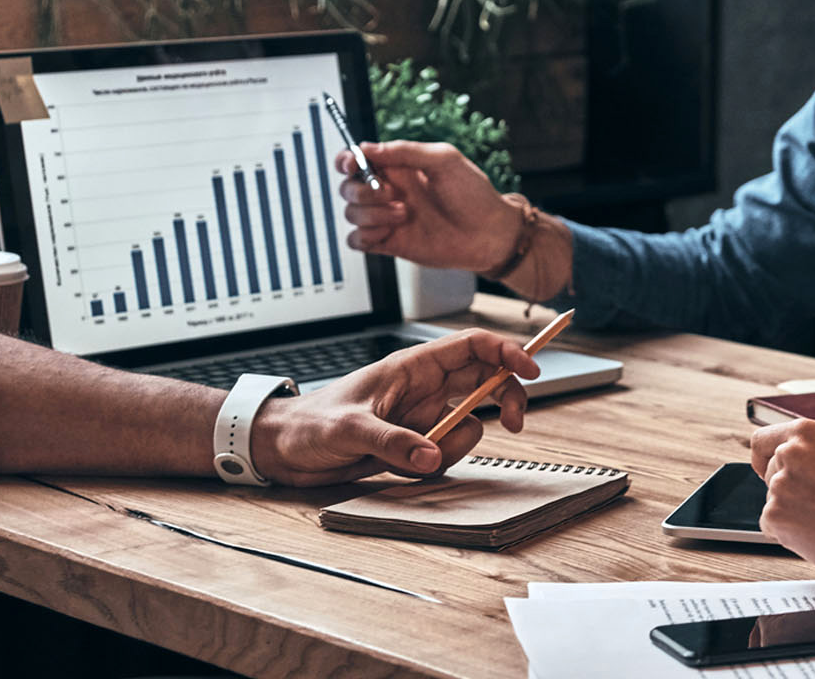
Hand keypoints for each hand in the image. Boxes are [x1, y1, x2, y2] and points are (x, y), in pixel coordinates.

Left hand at [250, 328, 539, 485]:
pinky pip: (445, 454)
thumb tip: (430, 456)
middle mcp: (422, 389)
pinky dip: (433, 466)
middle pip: (485, 380)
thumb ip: (392, 442)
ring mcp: (421, 417)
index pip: (472, 346)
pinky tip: (399, 469)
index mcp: (411, 367)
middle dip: (505, 398)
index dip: (506, 352)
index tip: (530, 370)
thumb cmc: (308, 424)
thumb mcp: (348, 429)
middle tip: (514, 422)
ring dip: (455, 445)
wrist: (284, 450)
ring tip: (416, 457)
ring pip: (468, 425)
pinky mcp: (415, 444)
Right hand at [336, 140, 521, 270]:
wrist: (489, 234)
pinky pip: (357, 240)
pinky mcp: (389, 243)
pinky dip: (365, 236)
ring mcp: (387, 218)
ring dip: (372, 213)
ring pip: (351, 213)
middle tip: (393, 193)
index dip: (346, 160)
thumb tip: (368, 148)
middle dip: (363, 190)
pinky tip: (388, 232)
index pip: (356, 159)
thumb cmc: (473, 195)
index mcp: (398, 167)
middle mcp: (389, 191)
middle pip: (348, 187)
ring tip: (404, 214)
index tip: (353, 164)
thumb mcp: (444, 160)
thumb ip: (405, 151)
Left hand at [750, 420, 814, 584]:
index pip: (761, 440)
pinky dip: (785, 531)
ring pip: (771, 498)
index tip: (766, 468)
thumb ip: (812, 448)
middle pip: (769, 471)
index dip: (764, 456)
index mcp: (805, 432)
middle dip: (787, 486)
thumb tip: (787, 451)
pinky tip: (813, 531)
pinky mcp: (774, 515)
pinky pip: (769, 523)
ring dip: (789, 509)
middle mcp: (788, 453)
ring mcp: (778, 484)